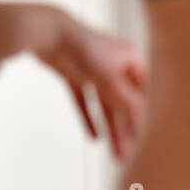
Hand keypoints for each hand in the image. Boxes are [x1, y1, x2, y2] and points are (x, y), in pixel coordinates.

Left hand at [34, 14, 147, 161]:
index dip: (139, 119)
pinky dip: (89, 117)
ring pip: (105, 104)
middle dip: (123, 131)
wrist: (49, 32)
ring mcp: (94, 68)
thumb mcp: (109, 79)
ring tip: (112, 153)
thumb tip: (141, 117)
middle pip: (122, 103)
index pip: (141, 95)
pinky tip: (93, 137)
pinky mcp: (75, 73)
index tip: (136, 142)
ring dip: (109, 128)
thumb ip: (126, 100)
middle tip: (123, 157)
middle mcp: (116, 64)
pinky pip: (85, 100)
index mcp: (132, 59)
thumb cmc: (84, 50)